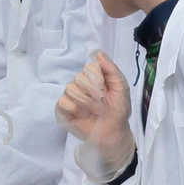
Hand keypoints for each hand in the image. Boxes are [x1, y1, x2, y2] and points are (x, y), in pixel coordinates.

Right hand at [55, 51, 134, 180]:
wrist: (114, 132)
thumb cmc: (118, 109)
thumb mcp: (120, 86)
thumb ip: (110, 69)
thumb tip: (97, 52)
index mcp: (93, 76)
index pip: (88, 67)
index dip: (97, 79)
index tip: (105, 89)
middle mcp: (80, 84)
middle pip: (78, 77)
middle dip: (93, 92)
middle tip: (101, 103)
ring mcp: (70, 96)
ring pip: (70, 89)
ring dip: (85, 102)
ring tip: (94, 111)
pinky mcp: (63, 110)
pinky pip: (62, 101)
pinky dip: (74, 109)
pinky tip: (82, 115)